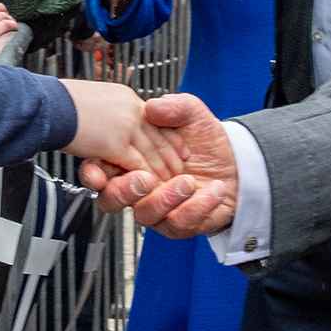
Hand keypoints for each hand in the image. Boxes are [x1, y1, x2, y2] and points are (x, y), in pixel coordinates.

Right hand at [57, 80, 182, 178]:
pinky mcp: (115, 144)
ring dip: (161, 170)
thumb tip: (118, 119)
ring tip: (170, 181)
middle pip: (159, 137)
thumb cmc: (62, 99)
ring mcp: (125, 127)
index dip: (170, 135)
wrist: (49, 102)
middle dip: (171, 157)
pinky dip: (145, 176)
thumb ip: (114, 107)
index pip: (156, 119)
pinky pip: (137, 163)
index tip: (180, 147)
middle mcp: (130, 111)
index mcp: (126, 98)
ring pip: (151, 152)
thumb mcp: (97, 95)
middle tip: (180, 169)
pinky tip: (149, 183)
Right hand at [77, 93, 238, 237]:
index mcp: (131, 158)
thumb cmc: (205, 139)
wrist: (237, 162)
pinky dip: (197, 207)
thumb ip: (173, 106)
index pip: (99, 170)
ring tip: (188, 181)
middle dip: (124, 191)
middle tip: (145, 178)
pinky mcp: (179, 224)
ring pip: (145, 215)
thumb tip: (153, 107)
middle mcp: (139, 187)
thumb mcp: (191, 113)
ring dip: (165, 199)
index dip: (92, 174)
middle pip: (110, 200)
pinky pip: (179, 224)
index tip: (98, 174)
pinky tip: (212, 190)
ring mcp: (157, 208)